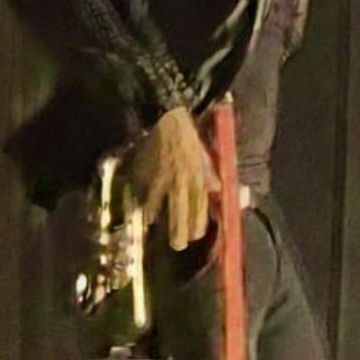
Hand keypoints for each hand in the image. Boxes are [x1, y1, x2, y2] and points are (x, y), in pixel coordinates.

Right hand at [130, 106, 219, 249]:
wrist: (166, 114)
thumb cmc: (188, 134)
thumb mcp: (204, 152)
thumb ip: (210, 172)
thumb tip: (218, 189)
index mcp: (195, 173)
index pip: (198, 204)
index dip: (198, 221)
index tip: (197, 235)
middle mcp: (179, 178)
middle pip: (179, 209)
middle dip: (179, 229)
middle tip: (178, 245)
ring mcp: (160, 176)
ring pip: (157, 201)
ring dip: (156, 214)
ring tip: (153, 223)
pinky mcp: (145, 170)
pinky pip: (142, 189)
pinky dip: (142, 199)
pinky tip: (141, 208)